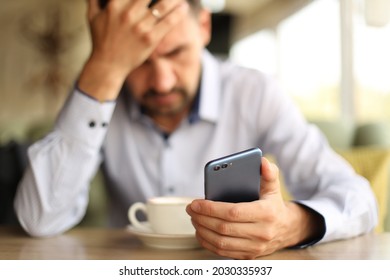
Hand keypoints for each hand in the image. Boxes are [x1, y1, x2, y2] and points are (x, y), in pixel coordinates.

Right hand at [78, 0, 188, 100]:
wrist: (108, 65)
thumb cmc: (101, 39)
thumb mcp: (92, 16)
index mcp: (114, 5)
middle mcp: (128, 14)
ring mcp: (140, 27)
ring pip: (163, 5)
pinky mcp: (150, 39)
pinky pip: (168, 22)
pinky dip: (178, 13)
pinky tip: (183, 7)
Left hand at [187, 157, 323, 258]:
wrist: (286, 228)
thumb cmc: (273, 204)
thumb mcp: (273, 186)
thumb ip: (269, 172)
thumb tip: (262, 161)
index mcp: (266, 213)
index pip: (233, 212)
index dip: (211, 208)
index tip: (196, 203)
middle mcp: (262, 233)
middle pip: (223, 228)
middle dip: (202, 218)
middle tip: (191, 209)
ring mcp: (255, 247)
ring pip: (221, 242)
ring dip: (202, 230)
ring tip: (194, 219)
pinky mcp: (249, 255)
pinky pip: (223, 252)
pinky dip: (208, 243)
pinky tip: (201, 232)